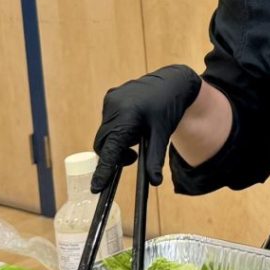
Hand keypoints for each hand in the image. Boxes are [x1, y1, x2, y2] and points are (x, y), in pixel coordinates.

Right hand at [92, 65, 201, 190]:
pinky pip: (109, 120)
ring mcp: (110, 100)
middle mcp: (113, 107)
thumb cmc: (170, 107)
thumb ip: (155, 158)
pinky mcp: (110, 96)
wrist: (174, 81)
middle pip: (104, 143)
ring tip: (138, 135)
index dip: (103, 171)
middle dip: (115, 154)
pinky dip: (118, 128)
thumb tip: (154, 182)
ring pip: (106, 132)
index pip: (110, 150)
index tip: (96, 188)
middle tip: (133, 156)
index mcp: (126, 117)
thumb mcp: (163, 134)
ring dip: (118, 140)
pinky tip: (135, 122)